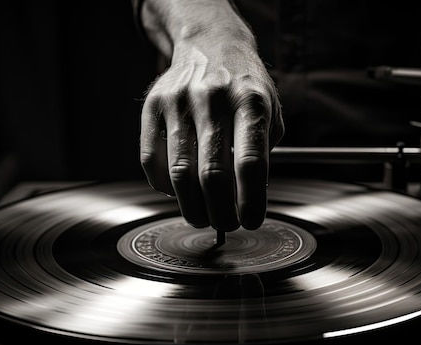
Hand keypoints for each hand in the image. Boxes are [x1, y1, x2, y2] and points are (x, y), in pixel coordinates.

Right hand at [140, 32, 283, 231]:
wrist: (209, 43)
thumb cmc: (244, 87)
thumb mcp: (269, 111)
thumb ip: (262, 151)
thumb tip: (245, 199)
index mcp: (250, 101)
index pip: (250, 163)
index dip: (250, 201)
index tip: (250, 222)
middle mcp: (213, 99)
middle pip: (212, 174)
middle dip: (220, 212)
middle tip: (226, 225)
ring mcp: (179, 101)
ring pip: (180, 173)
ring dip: (192, 207)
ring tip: (203, 218)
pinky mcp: (152, 106)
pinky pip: (151, 161)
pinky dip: (164, 187)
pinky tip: (178, 192)